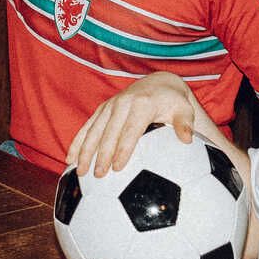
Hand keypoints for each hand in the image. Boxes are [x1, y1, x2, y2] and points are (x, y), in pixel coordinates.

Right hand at [66, 73, 196, 176]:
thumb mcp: (184, 110)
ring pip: (93, 130)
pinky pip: (86, 127)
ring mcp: (110, 105)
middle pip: (109, 133)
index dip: (123, 149)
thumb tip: (187, 139)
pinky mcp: (102, 109)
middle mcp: (123, 103)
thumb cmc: (174, 103)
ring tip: (80, 171)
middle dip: (101, 155)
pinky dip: (77, 143)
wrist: (159, 82)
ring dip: (85, 151)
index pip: (130, 131)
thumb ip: (185, 124)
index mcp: (142, 105)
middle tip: (98, 176)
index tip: (118, 168)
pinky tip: (70, 159)